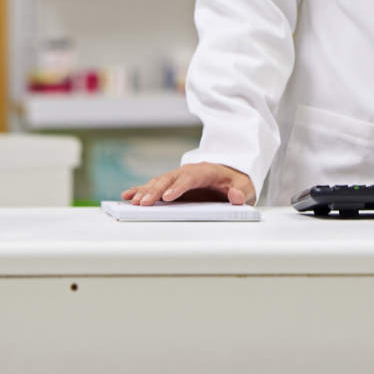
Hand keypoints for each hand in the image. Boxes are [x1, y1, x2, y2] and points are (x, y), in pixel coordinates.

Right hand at [121, 162, 254, 205]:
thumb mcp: (245, 187)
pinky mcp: (172, 185)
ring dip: (146, 191)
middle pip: (171, 178)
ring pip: (160, 181)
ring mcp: (179, 177)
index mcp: (207, 171)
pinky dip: (141, 189)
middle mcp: (190, 171)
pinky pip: (155, 186)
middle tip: (145, 203)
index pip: (191, 177)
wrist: (232, 175)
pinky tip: (128, 195)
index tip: (168, 197)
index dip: (179, 187)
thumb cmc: (236, 182)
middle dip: (157, 190)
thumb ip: (241, 192)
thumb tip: (235, 196)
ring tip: (133, 201)